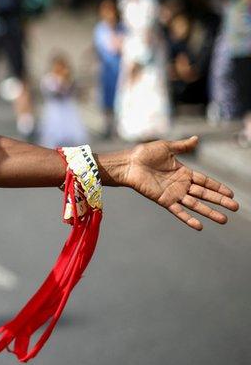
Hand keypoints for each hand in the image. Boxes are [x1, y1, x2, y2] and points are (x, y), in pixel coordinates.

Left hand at [119, 136, 238, 229]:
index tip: (231, 193)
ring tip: (224, 219)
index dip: (218, 187)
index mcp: (183, 172)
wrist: (129, 163)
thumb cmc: (144, 154)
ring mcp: (173, 194)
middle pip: (204, 194)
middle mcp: (180, 185)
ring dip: (209, 212)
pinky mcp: (164, 200)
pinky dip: (188, 219)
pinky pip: (178, 211)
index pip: (205, 181)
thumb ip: (183, 146)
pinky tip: (200, 226)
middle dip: (219, 201)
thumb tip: (197, 138)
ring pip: (195, 205)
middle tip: (235, 207)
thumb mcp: (167, 147)